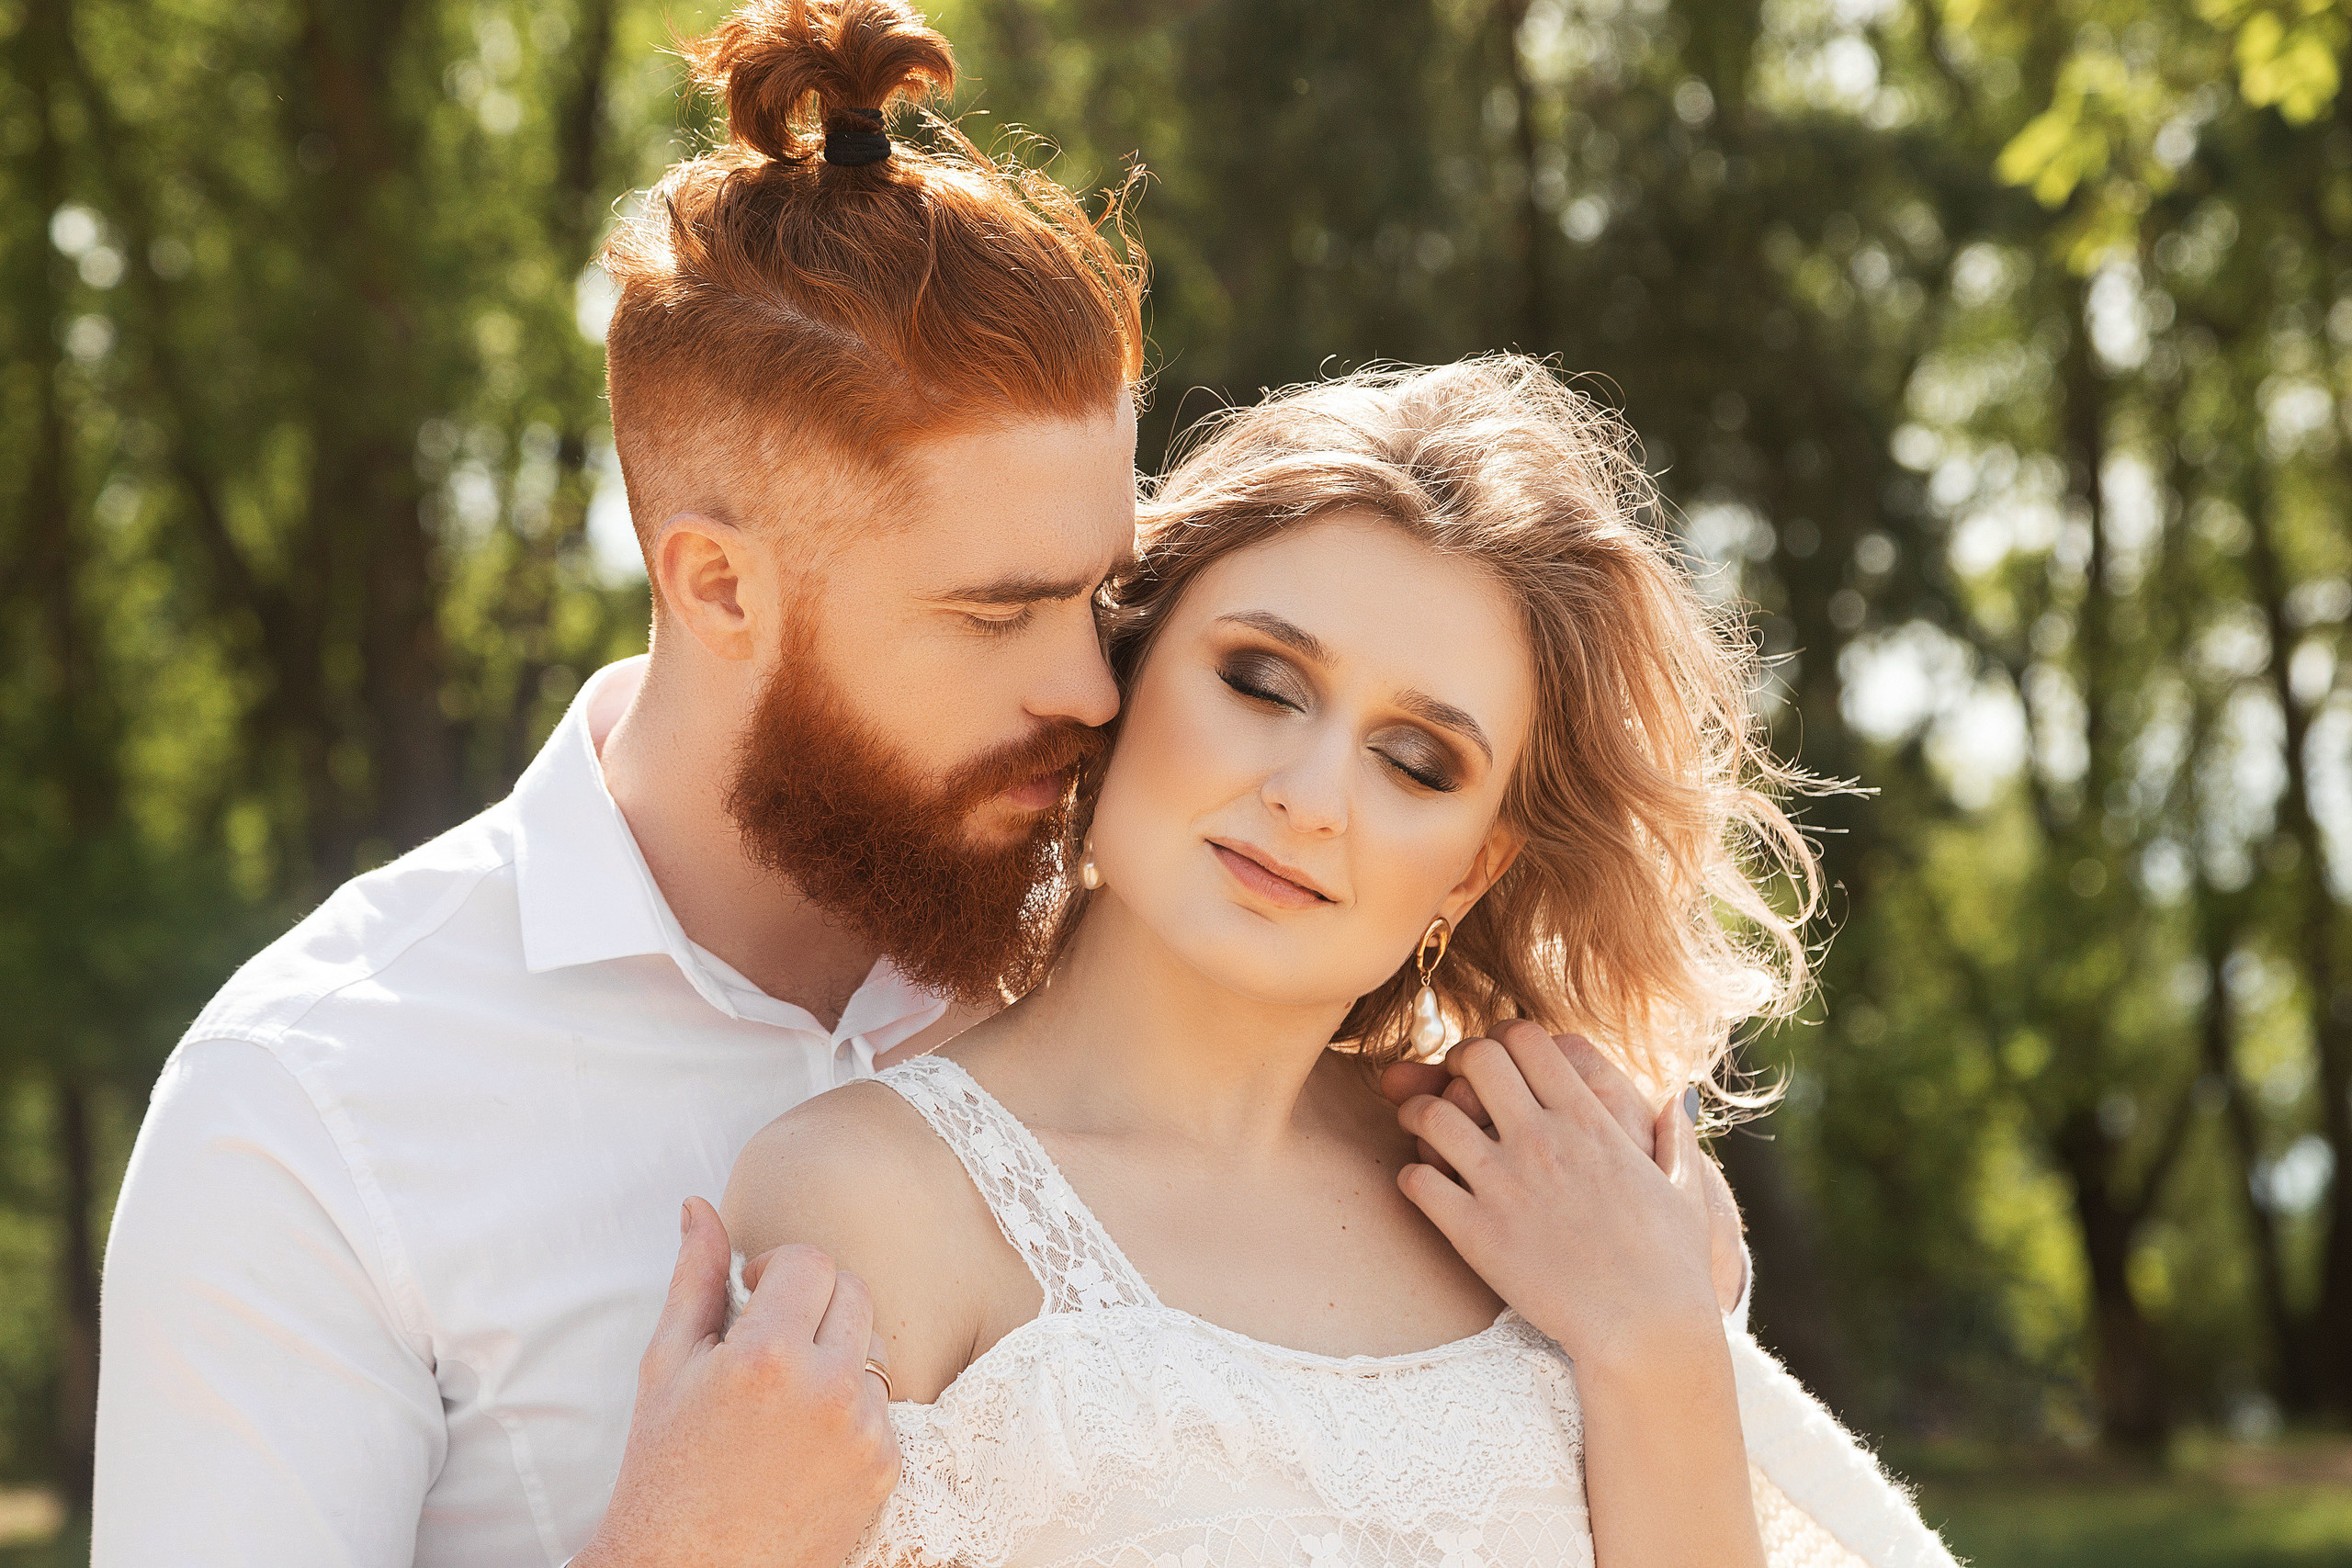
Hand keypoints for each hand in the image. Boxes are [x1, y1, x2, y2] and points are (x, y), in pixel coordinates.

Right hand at [574, 1198, 897, 1567]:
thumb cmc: (664, 1471)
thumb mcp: (666, 1368)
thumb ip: (693, 1279)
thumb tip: (699, 1206)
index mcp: (767, 1356)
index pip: (811, 1261)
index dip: (780, 1269)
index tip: (757, 1291)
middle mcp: (827, 1390)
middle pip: (854, 1292)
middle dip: (814, 1301)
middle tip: (770, 1338)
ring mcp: (864, 1432)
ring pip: (872, 1348)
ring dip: (835, 1355)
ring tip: (781, 1401)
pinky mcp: (885, 1469)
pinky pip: (882, 1406)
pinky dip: (849, 1410)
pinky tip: (802, 1443)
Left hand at [1381, 1022, 1747, 1317]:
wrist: (1646, 1332)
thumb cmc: (1673, 1267)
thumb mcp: (1683, 1189)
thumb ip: (1676, 1137)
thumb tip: (1680, 1097)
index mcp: (1589, 1121)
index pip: (1526, 1037)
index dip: (1503, 1039)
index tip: (1500, 1064)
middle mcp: (1542, 1140)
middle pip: (1474, 1057)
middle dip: (1456, 1063)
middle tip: (1454, 1088)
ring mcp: (1505, 1185)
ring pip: (1431, 1114)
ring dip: (1418, 1115)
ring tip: (1421, 1129)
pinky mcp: (1476, 1233)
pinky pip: (1417, 1181)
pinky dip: (1412, 1177)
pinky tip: (1426, 1188)